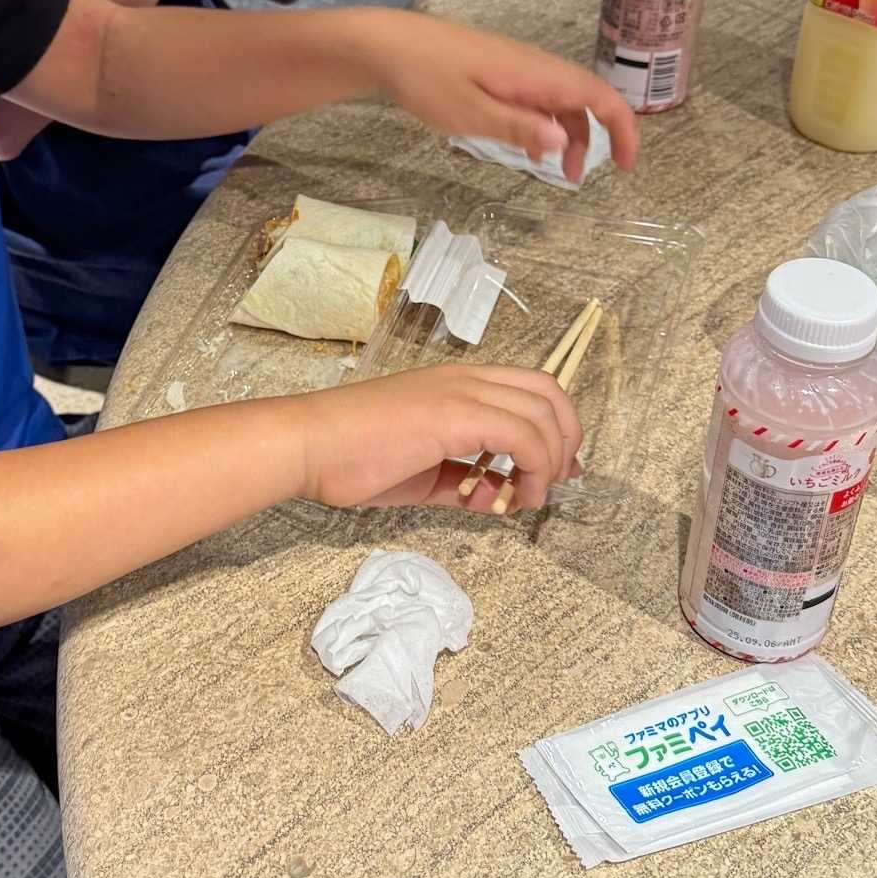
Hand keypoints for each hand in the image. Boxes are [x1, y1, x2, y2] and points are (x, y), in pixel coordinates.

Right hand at [299, 364, 582, 514]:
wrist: (309, 445)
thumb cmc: (351, 458)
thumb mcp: (424, 476)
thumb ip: (464, 484)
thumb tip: (498, 498)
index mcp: (457, 384)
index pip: (532, 387)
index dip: (557, 428)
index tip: (556, 471)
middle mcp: (465, 378)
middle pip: (550, 393)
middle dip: (567, 441)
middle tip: (554, 483)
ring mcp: (460, 391)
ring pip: (543, 412)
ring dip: (551, 461)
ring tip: (529, 496)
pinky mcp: (453, 413)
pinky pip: (521, 434)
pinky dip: (532, 468)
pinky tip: (512, 497)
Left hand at [363, 10, 640, 182]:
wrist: (385, 43)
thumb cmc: (424, 77)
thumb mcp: (470, 114)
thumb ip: (520, 128)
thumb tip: (567, 144)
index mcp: (535, 74)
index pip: (600, 97)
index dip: (623, 130)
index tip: (627, 166)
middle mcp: (534, 66)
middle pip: (584, 100)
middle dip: (595, 139)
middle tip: (579, 180)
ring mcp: (515, 66)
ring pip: (559, 100)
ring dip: (566, 135)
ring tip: (554, 172)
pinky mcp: (497, 70)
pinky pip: (535, 97)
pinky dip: (541, 124)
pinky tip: (525, 147)